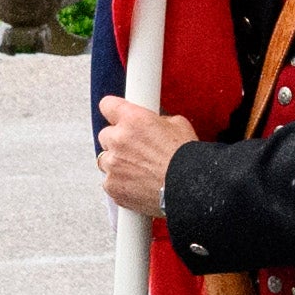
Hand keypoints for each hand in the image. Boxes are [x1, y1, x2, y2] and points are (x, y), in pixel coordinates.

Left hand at [90, 99, 194, 223]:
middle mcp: (118, 140)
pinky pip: (109, 182)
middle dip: (118, 140)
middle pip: (106, 135)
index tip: (116, 115)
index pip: (108, 105)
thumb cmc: (186, 160)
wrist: (188, 189)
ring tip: (139, 169)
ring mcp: (112, 164)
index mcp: (133, 120)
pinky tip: (137, 184)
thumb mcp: (179, 125)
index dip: (114, 111)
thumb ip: (159, 121)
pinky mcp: (112, 186)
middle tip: (136, 149)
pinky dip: (120, 183)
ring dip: (117, 162)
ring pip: (105, 160)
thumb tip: (156, 122)